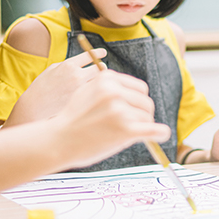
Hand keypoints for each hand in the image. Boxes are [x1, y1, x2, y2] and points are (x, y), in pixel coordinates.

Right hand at [6, 49, 107, 127]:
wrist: (35, 106)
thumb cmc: (42, 86)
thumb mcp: (53, 69)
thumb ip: (70, 65)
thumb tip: (85, 62)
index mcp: (69, 65)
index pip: (90, 55)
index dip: (98, 52)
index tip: (103, 52)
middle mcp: (77, 76)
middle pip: (99, 68)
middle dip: (101, 67)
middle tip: (102, 67)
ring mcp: (81, 89)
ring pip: (99, 82)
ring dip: (99, 80)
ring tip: (96, 81)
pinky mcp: (82, 101)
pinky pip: (93, 93)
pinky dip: (93, 91)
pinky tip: (89, 93)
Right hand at [54, 70, 169, 167]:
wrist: (57, 140)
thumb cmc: (71, 120)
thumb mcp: (86, 91)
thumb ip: (108, 88)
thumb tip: (132, 93)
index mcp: (106, 78)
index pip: (139, 87)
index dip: (138, 101)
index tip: (134, 111)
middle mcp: (114, 91)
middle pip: (146, 101)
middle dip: (143, 114)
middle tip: (134, 125)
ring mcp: (120, 110)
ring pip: (147, 117)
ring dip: (141, 127)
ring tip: (125, 135)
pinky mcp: (125, 130)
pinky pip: (154, 130)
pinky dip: (160, 133)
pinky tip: (161, 135)